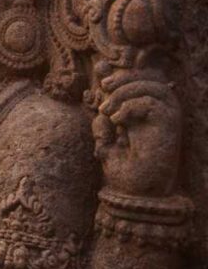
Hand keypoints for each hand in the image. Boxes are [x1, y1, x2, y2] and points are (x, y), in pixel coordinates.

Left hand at [93, 67, 180, 196]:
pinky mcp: (170, 128)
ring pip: (154, 87)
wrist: (134, 194)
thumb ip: (103, 119)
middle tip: (104, 88)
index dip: (124, 74)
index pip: (141, 82)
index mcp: (145, 115)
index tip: (102, 77)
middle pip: (150, 79)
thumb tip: (97, 94)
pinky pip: (154, 103)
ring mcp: (166, 120)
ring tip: (108, 111)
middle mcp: (159, 115)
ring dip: (126, 92)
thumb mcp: (105, 140)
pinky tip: (117, 120)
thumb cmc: (123, 172)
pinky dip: (131, 106)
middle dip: (124, 79)